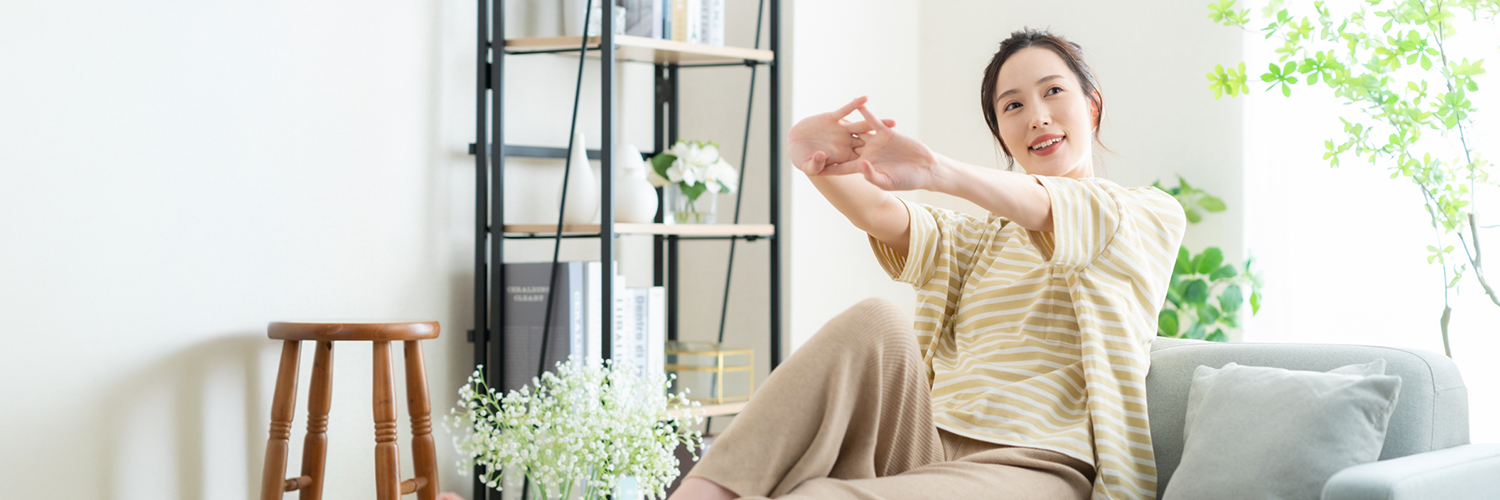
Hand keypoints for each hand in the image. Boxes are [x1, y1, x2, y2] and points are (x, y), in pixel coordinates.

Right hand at [788, 96, 896, 176]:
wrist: (793, 143)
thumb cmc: (800, 159)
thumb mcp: (806, 166)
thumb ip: (815, 165)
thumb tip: (822, 157)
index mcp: (842, 158)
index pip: (861, 163)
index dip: (876, 165)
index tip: (892, 170)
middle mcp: (846, 144)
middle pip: (870, 145)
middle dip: (885, 146)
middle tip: (903, 148)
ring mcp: (841, 131)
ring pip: (863, 127)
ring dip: (878, 124)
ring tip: (894, 122)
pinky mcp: (832, 118)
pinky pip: (846, 110)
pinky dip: (855, 105)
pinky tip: (865, 98)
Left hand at [820, 103, 938, 191]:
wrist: (925, 169)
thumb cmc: (907, 180)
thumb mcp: (888, 181)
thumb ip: (872, 175)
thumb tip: (860, 164)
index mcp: (864, 168)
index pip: (841, 168)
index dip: (827, 167)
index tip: (812, 168)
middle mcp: (867, 154)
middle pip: (843, 148)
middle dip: (829, 145)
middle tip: (812, 139)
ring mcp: (875, 142)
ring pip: (855, 132)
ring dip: (843, 125)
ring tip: (828, 117)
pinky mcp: (886, 133)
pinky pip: (872, 121)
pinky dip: (865, 113)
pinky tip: (856, 104)